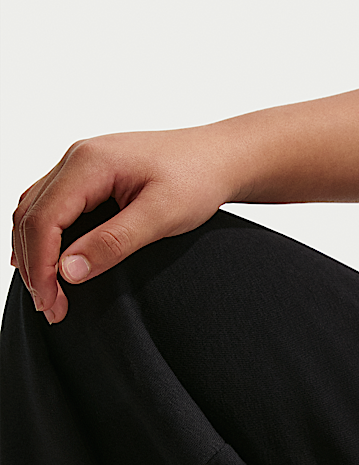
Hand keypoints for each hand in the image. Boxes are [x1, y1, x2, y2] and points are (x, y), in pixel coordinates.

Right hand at [11, 125, 239, 324]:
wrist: (221, 156)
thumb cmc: (199, 178)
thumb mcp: (162, 215)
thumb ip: (114, 242)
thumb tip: (68, 271)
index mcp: (89, 162)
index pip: (43, 219)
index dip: (41, 267)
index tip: (52, 303)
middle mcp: (76, 158)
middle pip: (31, 216)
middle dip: (34, 266)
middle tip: (52, 308)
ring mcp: (80, 164)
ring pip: (35, 211)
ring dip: (35, 252)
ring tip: (50, 294)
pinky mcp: (88, 174)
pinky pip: (50, 205)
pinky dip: (44, 236)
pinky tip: (50, 263)